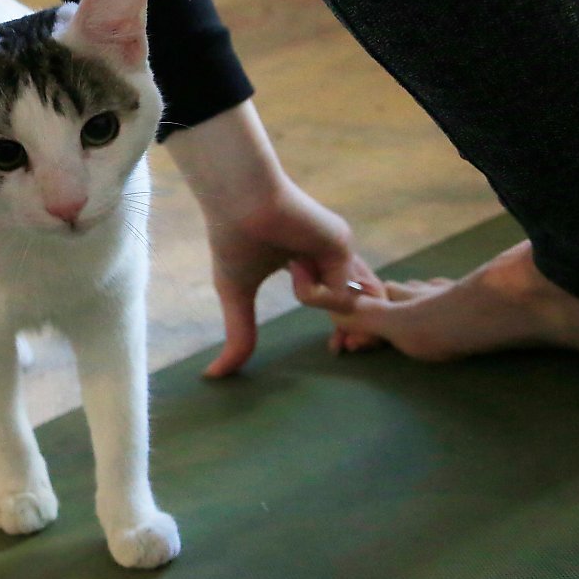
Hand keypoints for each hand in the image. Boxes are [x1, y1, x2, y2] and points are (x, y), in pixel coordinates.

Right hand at [165, 100, 383, 376]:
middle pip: (364, 301)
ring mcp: (339, 249)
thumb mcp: (236, 295)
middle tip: (339, 349)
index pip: (342, 299)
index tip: (334, 349)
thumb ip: (239, 334)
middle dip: (358, 331)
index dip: (343, 326)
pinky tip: (292, 266)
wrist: (238, 203)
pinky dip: (312, 292)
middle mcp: (331, 254)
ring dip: (333, 313)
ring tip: (310, 302)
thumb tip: (214, 375)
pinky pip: (339, 291)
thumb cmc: (233, 240)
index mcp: (312, 261)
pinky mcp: (342, 244)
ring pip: (355, 301)